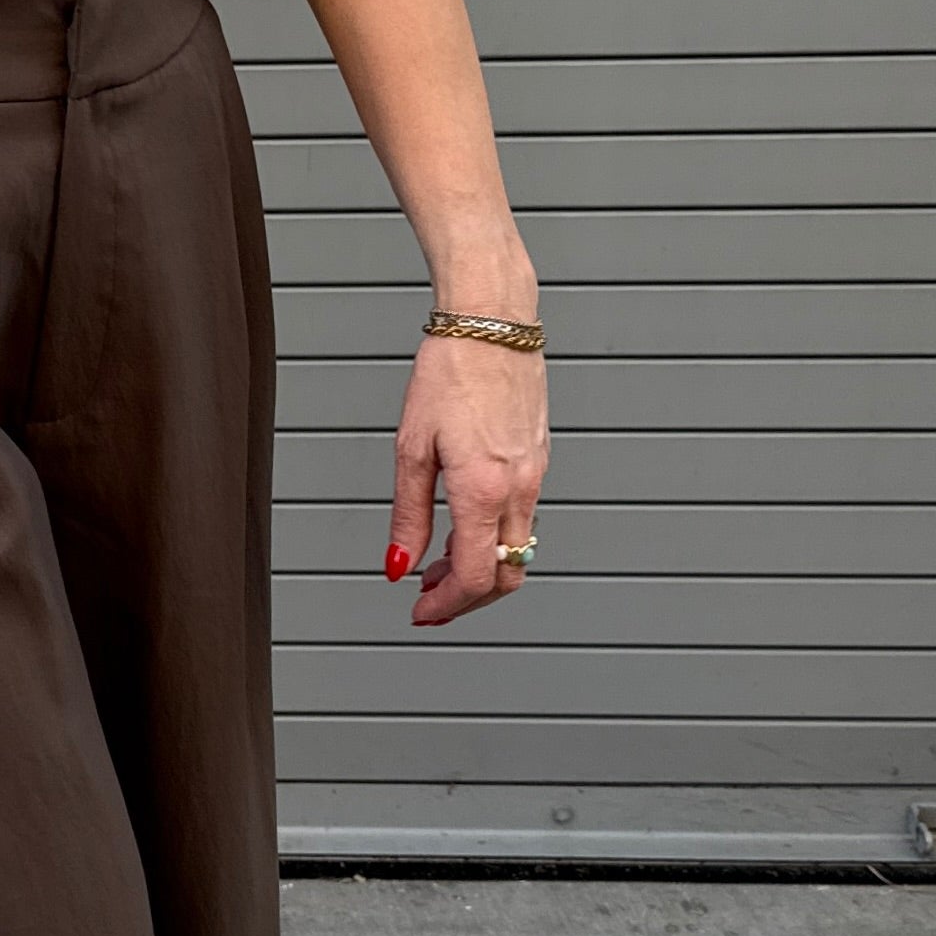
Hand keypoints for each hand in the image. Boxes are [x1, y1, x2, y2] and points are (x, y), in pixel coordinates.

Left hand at [385, 331, 547, 627]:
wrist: (492, 324)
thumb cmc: (450, 371)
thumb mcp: (412, 449)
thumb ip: (408, 515)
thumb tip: (398, 564)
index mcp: (485, 488)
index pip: (477, 576)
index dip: (447, 605)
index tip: (421, 612)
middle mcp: (520, 487)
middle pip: (506, 575)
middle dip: (467, 598)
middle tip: (429, 600)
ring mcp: (535, 475)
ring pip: (518, 550)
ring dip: (479, 568)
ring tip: (438, 564)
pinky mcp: (538, 460)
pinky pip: (522, 519)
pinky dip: (493, 538)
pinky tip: (463, 528)